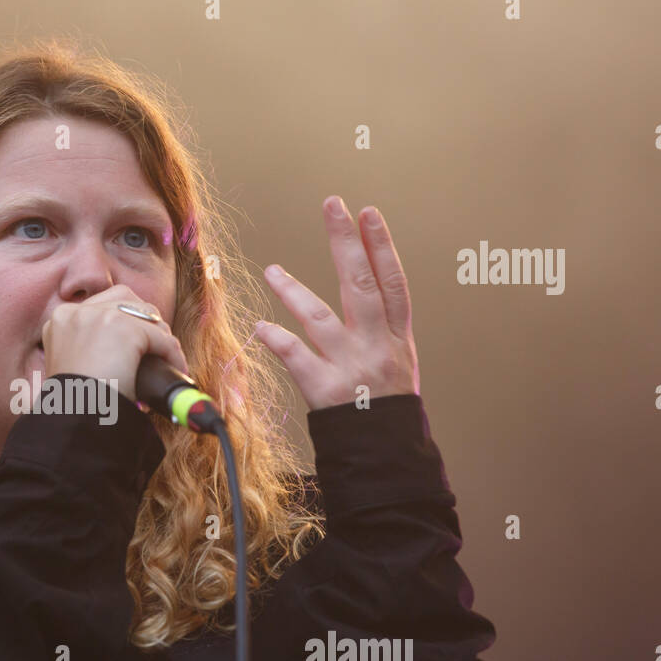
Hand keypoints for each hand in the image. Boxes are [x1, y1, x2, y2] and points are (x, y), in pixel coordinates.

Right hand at [42, 284, 188, 403]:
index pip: (101, 305)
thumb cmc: (74, 407)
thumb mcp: (70, 369)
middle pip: (125, 299)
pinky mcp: (124, 330)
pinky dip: (172, 354)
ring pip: (146, 314)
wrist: (75, 422)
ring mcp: (100, 318)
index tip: (135, 345)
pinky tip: (174, 371)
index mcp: (60, 320)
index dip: (124, 321)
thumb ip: (86, 351)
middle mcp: (77, 313)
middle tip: (152, 350)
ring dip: (160, 336)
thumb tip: (117, 355)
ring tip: (164, 361)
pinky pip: (161, 338)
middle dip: (144, 321)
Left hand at [254, 196, 420, 411]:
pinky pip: (296, 356)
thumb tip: (372, 286)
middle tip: (333, 207)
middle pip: (361, 285)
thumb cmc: (388, 408)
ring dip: (293, 290)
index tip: (367, 214)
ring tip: (271, 270)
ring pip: (320, 317)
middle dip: (346, 242)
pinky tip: (260, 326)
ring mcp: (350, 366)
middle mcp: (376, 346)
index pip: (392, 282)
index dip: (381, 246)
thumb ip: (384, 328)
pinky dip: (277, 339)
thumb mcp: (400, 364)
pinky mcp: (325, 389)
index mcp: (397, 338)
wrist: (384, 454)